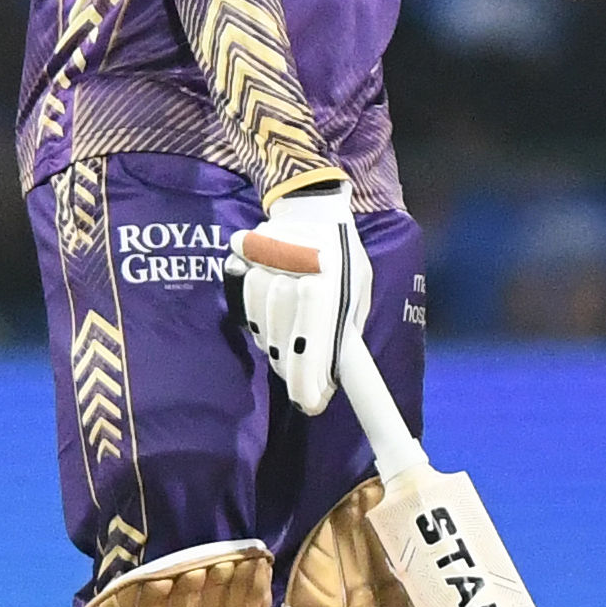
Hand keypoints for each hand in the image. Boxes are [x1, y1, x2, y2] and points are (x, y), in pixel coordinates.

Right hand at [228, 184, 372, 417]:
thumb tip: (336, 369)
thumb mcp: (359, 284)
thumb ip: (347, 322)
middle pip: (284, 337)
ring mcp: (269, 262)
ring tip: (285, 347)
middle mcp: (300, 271)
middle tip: (297, 382)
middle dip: (290, 369)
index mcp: (334, 279)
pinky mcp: (246, 257)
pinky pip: (246, 304)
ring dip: (273, 345)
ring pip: (261, 324)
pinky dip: (257, 320)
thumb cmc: (342, 251)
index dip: (308, 377)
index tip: (310, 403)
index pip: (316, 338)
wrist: (309, 203)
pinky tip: (271, 320)